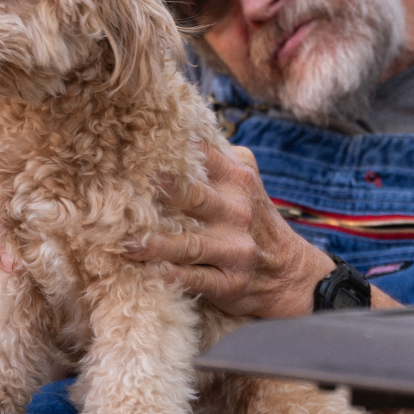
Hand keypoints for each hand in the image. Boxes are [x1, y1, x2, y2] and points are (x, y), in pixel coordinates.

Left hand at [125, 143, 334, 318]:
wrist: (290, 271)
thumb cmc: (253, 218)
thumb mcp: (245, 180)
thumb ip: (215, 159)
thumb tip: (174, 131)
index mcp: (237, 178)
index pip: (200, 156)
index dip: (167, 150)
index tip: (134, 144)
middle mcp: (236, 210)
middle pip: (192, 197)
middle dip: (161, 192)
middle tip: (123, 188)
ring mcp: (234, 248)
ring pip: (190, 244)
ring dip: (157, 245)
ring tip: (127, 243)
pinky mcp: (230, 282)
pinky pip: (198, 280)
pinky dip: (175, 278)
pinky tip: (153, 275)